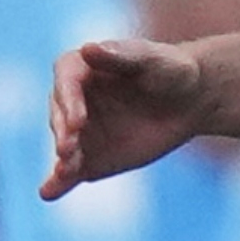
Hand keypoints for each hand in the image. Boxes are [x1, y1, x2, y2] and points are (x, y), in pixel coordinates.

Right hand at [39, 39, 204, 200]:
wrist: (190, 100)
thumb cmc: (170, 69)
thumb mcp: (153, 59)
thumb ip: (121, 56)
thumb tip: (87, 49)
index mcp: (81, 68)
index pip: (65, 82)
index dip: (68, 100)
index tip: (79, 119)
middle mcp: (72, 101)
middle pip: (60, 116)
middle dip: (63, 132)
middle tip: (69, 148)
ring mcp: (79, 132)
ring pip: (63, 146)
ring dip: (61, 159)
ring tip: (66, 171)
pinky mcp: (88, 158)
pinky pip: (69, 172)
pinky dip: (58, 182)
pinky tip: (49, 192)